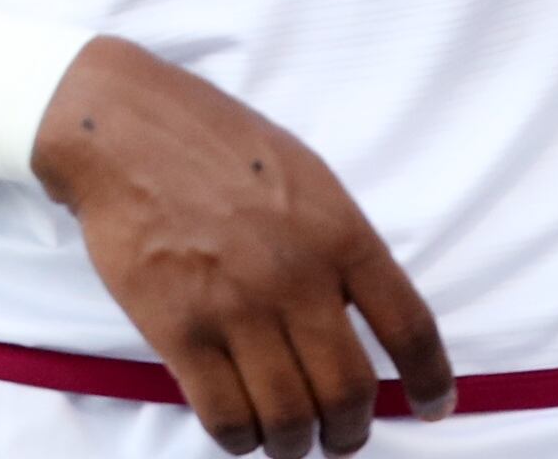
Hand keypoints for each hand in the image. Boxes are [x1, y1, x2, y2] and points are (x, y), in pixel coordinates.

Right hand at [34, 37, 452, 457]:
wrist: (124, 130)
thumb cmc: (216, 144)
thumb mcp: (305, 175)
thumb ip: (339, 243)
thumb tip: (363, 314)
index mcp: (339, 232)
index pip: (410, 327)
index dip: (431, 380)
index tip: (433, 405)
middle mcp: (296, 275)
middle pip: (349, 390)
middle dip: (352, 429)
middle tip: (342, 434)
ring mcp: (236, 306)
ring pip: (290, 417)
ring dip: (296, 443)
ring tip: (290, 438)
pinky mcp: (179, 331)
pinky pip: (225, 417)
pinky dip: (240, 439)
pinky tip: (241, 430)